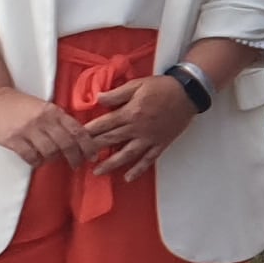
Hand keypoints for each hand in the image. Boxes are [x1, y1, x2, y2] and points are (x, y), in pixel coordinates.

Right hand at [0, 89, 93, 169]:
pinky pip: (31, 157)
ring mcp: (27, 130)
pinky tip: (36, 159)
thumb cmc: (21, 106)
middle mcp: (43, 120)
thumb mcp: (44, 107)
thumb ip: (59, 121)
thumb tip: (78, 139)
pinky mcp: (13, 139)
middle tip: (76, 164)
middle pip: (67, 143)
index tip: (93, 155)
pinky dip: (36, 161)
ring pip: (50, 152)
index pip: (77, 130)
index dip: (88, 145)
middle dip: (75, 157)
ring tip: (51, 159)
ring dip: (53, 159)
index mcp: (53, 111)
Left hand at [85, 73, 201, 179]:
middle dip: (93, 150)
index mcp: (130, 112)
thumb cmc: (162, 87)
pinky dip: (138, 170)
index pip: (104, 124)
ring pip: (127, 154)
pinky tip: (128, 177)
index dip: (88, 132)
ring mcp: (149, 138)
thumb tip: (98, 99)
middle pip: (111, 141)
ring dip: (111, 164)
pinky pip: (148, 159)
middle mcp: (138, 128)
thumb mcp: (138, 84)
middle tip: (79, 158)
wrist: (188, 93)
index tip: (75, 138)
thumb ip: (117, 93)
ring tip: (97, 172)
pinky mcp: (161, 144)